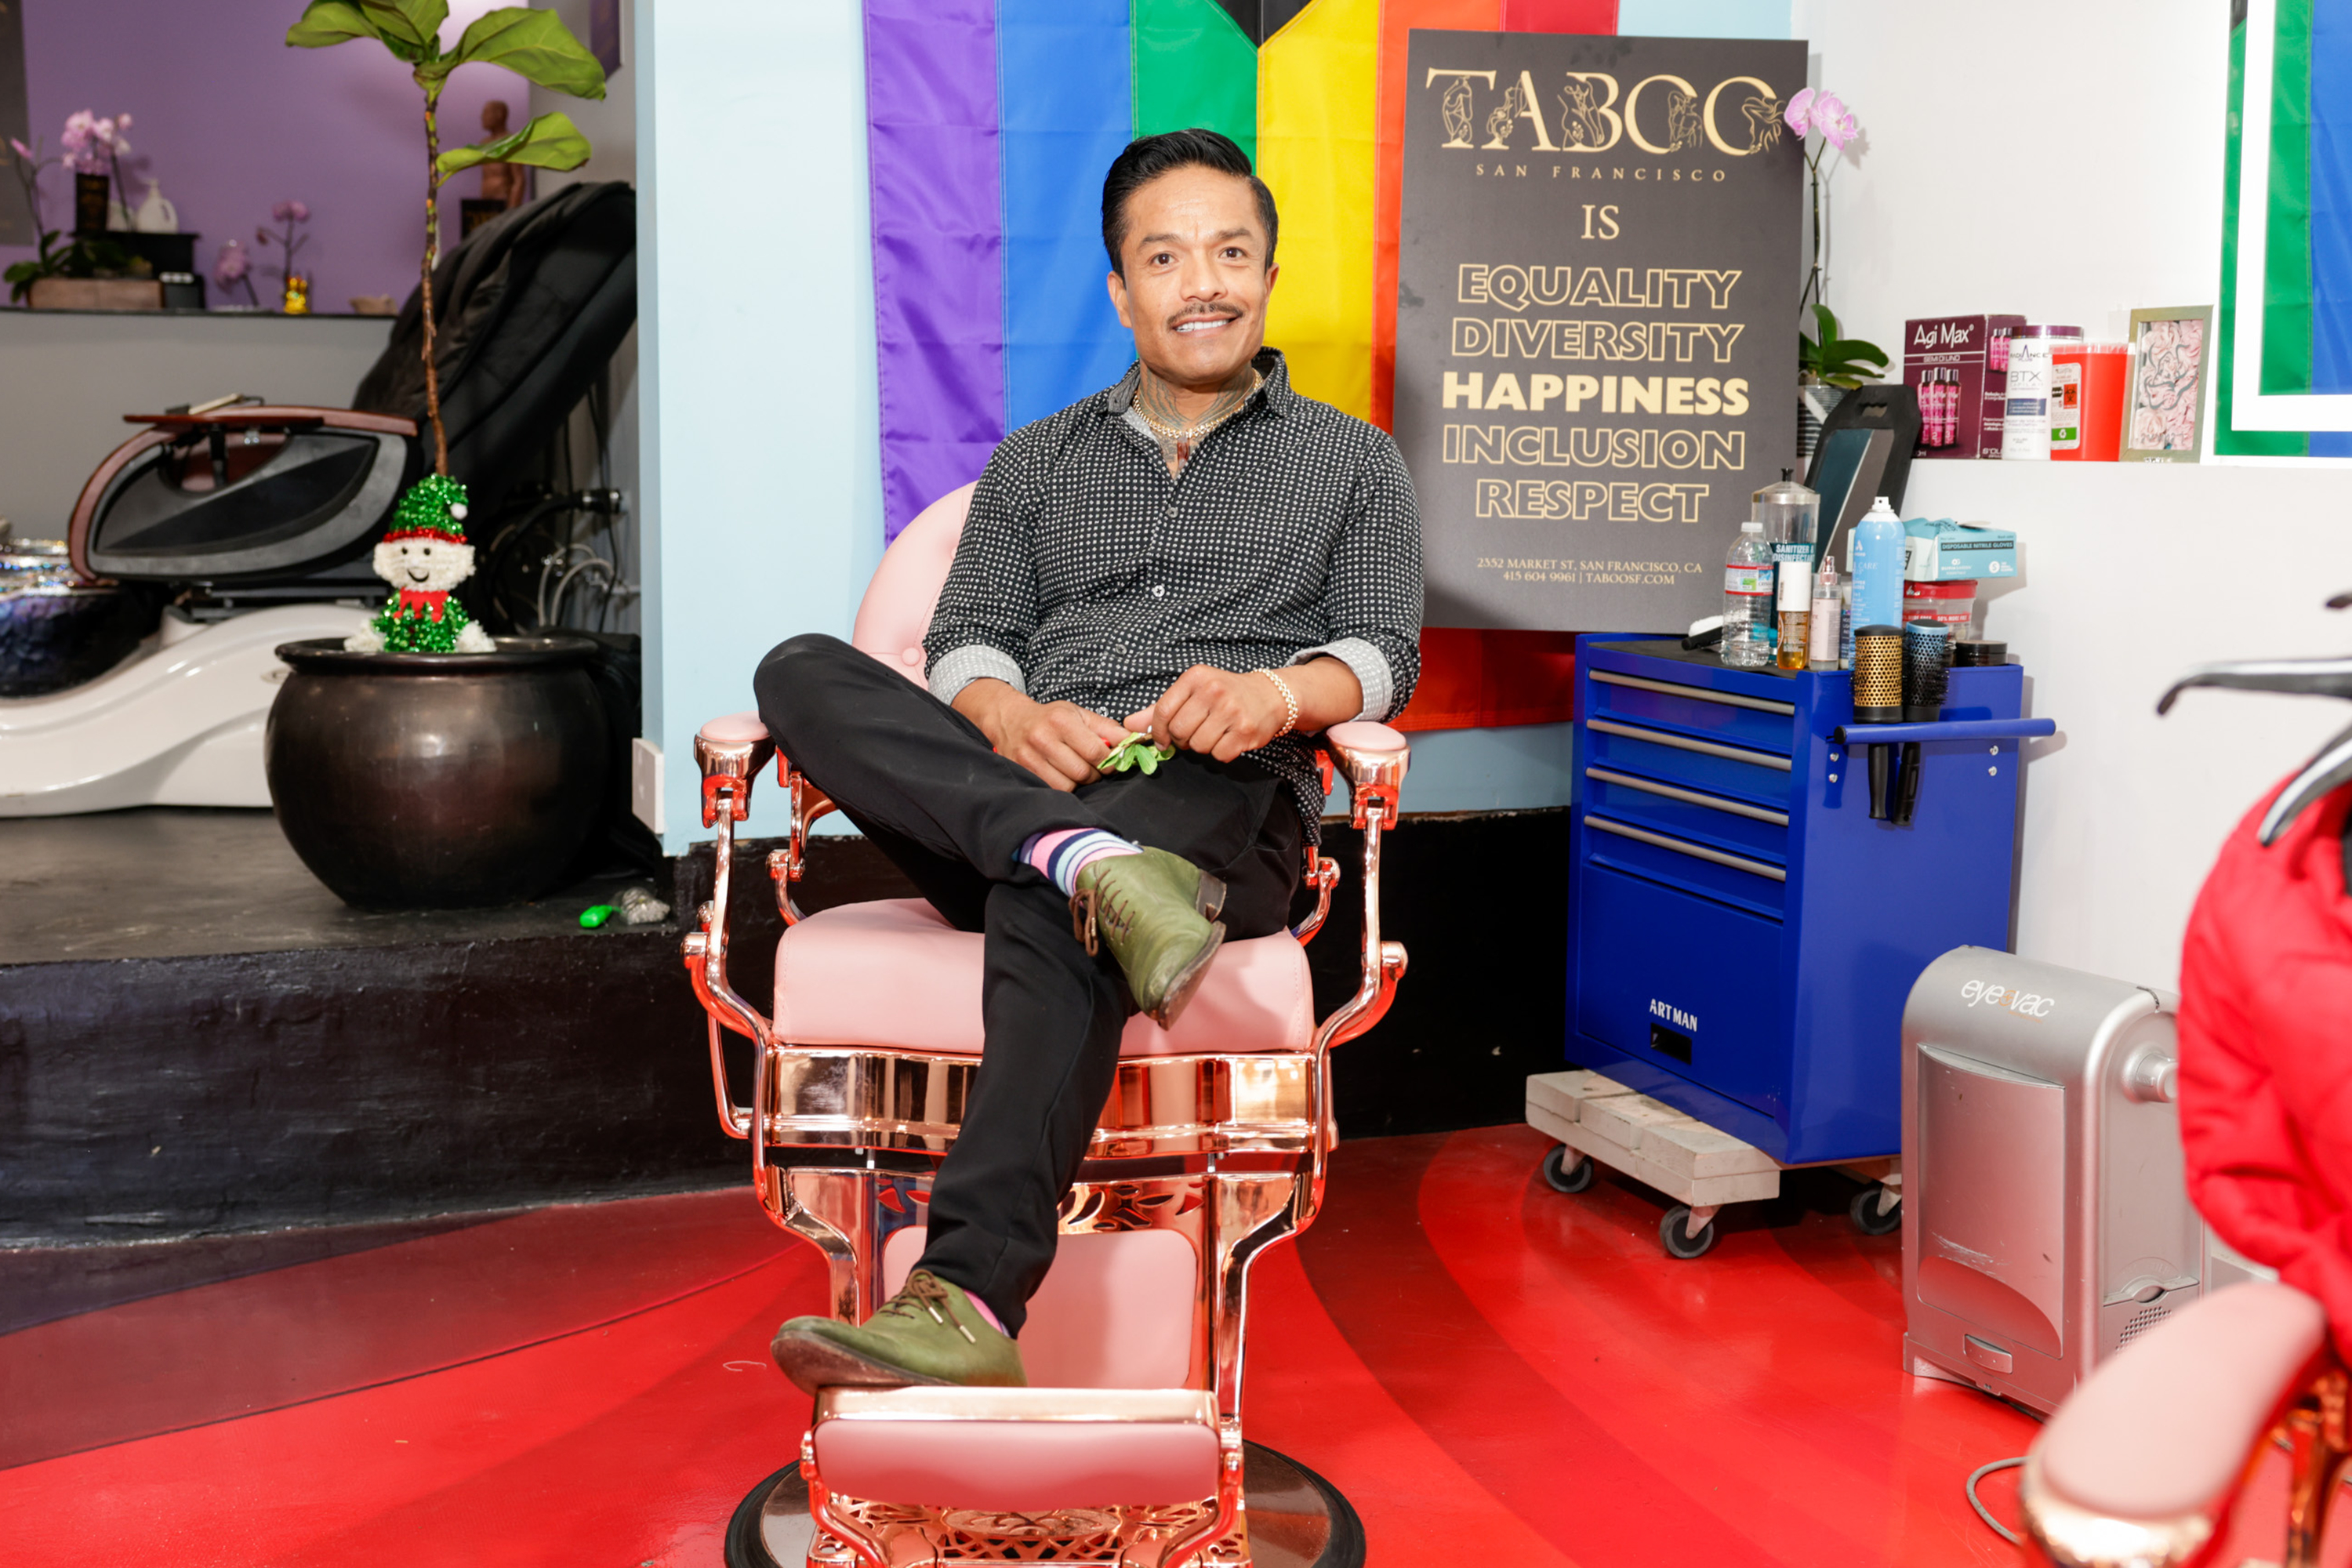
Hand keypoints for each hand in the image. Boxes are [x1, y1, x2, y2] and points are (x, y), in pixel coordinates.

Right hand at [956, 680, 1127, 790]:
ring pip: (1068, 785)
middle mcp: (1043, 739)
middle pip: (1082, 772)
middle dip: (1095, 775)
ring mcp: (1029, 758)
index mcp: (1061, 721)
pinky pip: (1052, 790)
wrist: (1009, 720)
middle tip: (1095, 769)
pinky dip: (1063, 787)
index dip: (1109, 762)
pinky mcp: (1022, 772)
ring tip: (1077, 772)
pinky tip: (1063, 776)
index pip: (1095, 751)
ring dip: (1079, 783)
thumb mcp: (1078, 714)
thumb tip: (1133, 742)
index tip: (1112, 762)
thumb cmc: (1049, 718)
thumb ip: (1107, 728)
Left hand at [1125, 665, 1288, 763]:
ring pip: (1198, 745)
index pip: (1163, 710)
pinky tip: (1228, 739)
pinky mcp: (1245, 731)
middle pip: (1180, 731)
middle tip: (1195, 733)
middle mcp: (1213, 691)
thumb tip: (1129, 725)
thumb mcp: (1193, 691)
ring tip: (1214, 733)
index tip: (1163, 740)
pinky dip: (1221, 753)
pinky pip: (1219, 755)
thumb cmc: (1226, 694)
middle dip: (1183, 739)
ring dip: (1202, 746)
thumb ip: (1161, 708)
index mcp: (1196, 677)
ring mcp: (1231, 711)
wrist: (1269, 695)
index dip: (1159, 731)